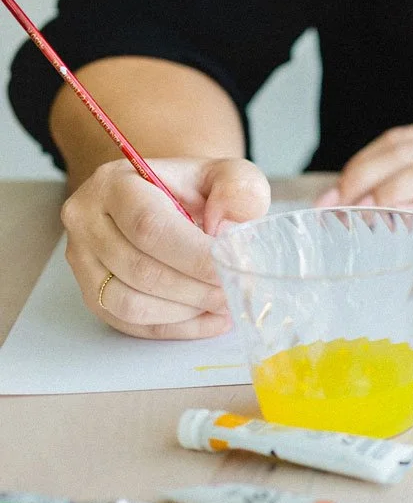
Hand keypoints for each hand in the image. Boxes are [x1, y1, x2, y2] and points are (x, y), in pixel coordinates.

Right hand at [61, 158, 270, 338]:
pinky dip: (175, 328)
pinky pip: (129, 324)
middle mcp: (87, 220)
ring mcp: (83, 260)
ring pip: (128, 303)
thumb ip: (239, 190)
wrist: (173, 201)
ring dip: (185, 312)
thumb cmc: (200, 190)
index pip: (149, 227)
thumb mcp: (229, 175)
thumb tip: (228, 228)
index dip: (194, 257)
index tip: (232, 270)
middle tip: (235, 292)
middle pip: (139, 269)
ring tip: (224, 304)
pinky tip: (210, 318)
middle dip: (196, 288)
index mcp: (117, 183)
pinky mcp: (92, 292)